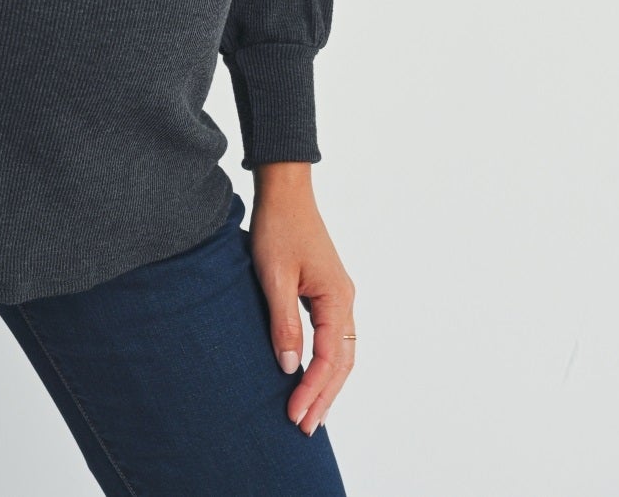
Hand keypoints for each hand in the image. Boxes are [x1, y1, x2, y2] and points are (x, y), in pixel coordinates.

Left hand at [248, 164, 356, 435]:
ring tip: (310, 413)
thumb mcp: (273, 276)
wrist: (284, 190)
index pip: (329, 358)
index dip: (312, 390)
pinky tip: (310, 375)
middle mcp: (344, 300)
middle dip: (325, 397)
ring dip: (327, 384)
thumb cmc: (278, 227)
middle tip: (305, 428)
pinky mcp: (327, 291)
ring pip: (341, 352)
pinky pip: (333, 337)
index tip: (293, 415)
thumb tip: (288, 367)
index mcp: (337, 298)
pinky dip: (325, 363)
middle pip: (342, 362)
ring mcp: (338, 295)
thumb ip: (283, 322)